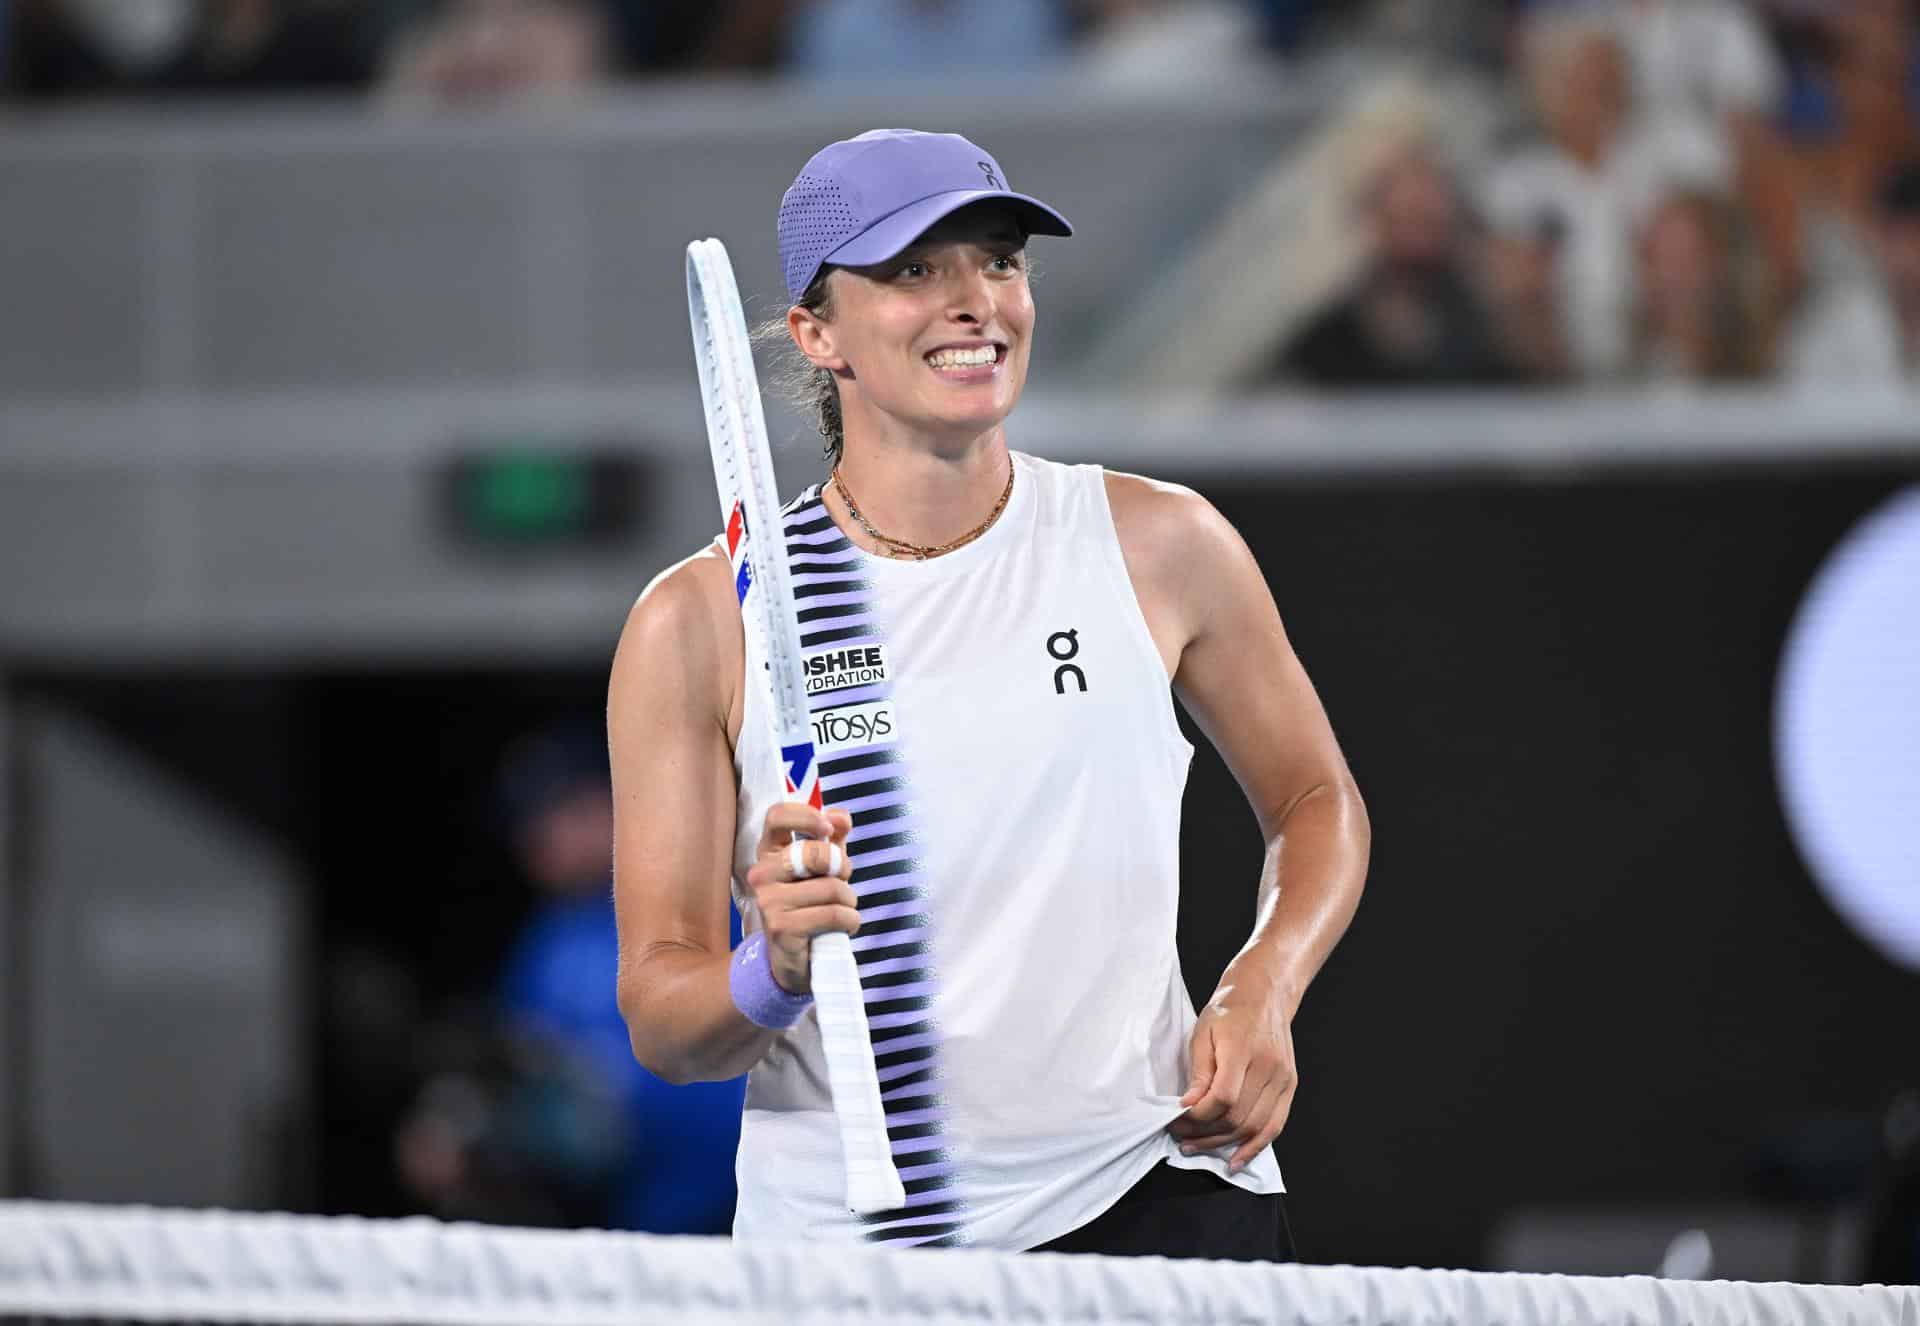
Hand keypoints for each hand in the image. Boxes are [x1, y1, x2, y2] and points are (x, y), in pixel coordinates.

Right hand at [743, 802, 856, 994]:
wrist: (793, 961)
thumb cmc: (809, 907)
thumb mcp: (821, 870)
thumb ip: (832, 839)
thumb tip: (841, 817)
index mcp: (769, 854)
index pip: (777, 817)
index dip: (806, 816)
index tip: (828, 827)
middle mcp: (762, 874)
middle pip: (815, 853)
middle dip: (842, 867)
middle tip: (843, 881)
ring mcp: (768, 901)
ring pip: (831, 887)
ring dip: (849, 901)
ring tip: (842, 910)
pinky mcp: (782, 927)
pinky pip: (834, 914)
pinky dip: (850, 920)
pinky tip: (843, 927)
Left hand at [1166, 970, 1297, 1174]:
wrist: (1264, 995)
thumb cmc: (1229, 1011)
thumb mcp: (1202, 1033)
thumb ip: (1198, 1073)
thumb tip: (1188, 1107)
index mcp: (1242, 1049)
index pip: (1222, 1097)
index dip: (1197, 1116)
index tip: (1176, 1119)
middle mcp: (1268, 1066)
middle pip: (1238, 1116)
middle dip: (1204, 1133)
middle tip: (1180, 1136)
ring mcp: (1283, 1078)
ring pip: (1254, 1126)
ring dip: (1223, 1143)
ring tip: (1196, 1147)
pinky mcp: (1290, 1086)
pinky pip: (1274, 1125)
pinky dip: (1255, 1146)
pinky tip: (1236, 1160)